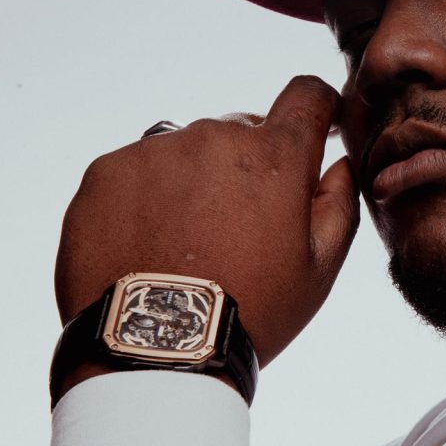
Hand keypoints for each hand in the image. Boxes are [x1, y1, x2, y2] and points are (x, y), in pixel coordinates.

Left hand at [55, 76, 359, 367]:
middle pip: (243, 130)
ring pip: (189, 150)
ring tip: (190, 243)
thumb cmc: (251, 311)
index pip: (307, 95)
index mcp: (274, 156)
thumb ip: (340, 201)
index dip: (317, 109)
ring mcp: (155, 151)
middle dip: (250, 165)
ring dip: (197, 180)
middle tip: (241, 227)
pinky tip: (153, 244)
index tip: (315, 130)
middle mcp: (214, 137)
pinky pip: (139, 170)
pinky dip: (149, 196)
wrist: (155, 350)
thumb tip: (339, 162)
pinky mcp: (106, 172)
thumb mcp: (319, 267)